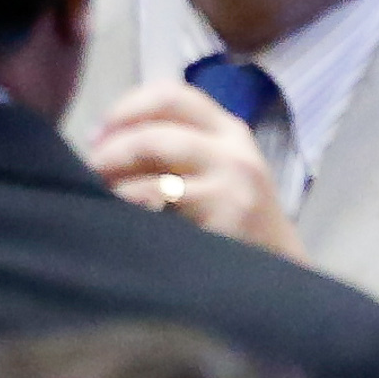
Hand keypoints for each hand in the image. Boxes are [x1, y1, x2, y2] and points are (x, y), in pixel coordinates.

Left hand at [86, 80, 301, 256]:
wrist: (288, 283)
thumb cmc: (239, 225)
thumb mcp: (218, 172)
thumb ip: (177, 148)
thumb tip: (103, 142)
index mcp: (227, 129)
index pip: (169, 94)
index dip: (126, 108)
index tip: (97, 133)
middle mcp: (232, 149)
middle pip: (156, 130)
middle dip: (114, 146)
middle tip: (90, 167)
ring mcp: (231, 183)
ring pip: (156, 161)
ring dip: (116, 178)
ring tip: (98, 193)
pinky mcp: (226, 216)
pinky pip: (162, 200)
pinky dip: (132, 205)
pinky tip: (121, 219)